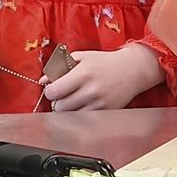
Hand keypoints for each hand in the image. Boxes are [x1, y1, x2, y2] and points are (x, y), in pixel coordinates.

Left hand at [44, 44, 165, 111]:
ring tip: (73, 100)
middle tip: (63, 95)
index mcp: (82, 74)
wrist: (133, 70)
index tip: (54, 88)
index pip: (53, 92)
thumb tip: (43, 81)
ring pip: (70, 116)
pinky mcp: (106, 112)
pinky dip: (79, 114)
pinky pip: (83, 119)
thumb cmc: (105, 62)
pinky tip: (83, 105)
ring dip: (68, 109)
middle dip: (58, 101)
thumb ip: (60, 66)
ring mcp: (99, 104)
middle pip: (59, 107)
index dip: (50, 91)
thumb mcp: (82, 57)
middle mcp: (90, 90)